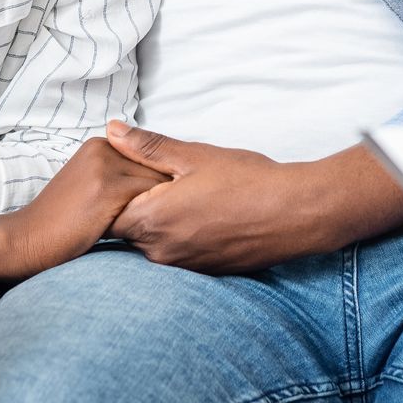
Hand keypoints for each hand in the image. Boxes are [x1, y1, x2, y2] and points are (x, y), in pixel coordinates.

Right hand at [4, 139, 167, 275]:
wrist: (26, 238)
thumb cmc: (61, 221)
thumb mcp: (89, 185)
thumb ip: (119, 175)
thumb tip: (163, 182)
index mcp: (100, 144)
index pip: (151, 156)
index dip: (164, 183)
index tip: (173, 204)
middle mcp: (103, 148)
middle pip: (158, 166)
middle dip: (170, 191)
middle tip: (177, 215)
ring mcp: (104, 167)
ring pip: (158, 181)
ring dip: (166, 204)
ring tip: (167, 225)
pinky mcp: (107, 190)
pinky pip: (149, 198)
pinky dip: (156, 215)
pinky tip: (153, 233)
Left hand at [103, 122, 331, 273]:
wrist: (295, 214)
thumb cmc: (246, 181)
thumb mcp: (193, 155)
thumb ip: (148, 146)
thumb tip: (112, 131)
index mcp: (152, 220)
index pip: (107, 215)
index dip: (114, 193)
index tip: (132, 174)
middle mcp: (161, 251)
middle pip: (128, 230)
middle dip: (136, 207)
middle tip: (163, 179)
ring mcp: (183, 266)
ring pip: (152, 243)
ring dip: (160, 222)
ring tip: (188, 195)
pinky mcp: (203, 271)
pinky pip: (177, 254)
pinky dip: (181, 236)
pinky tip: (205, 215)